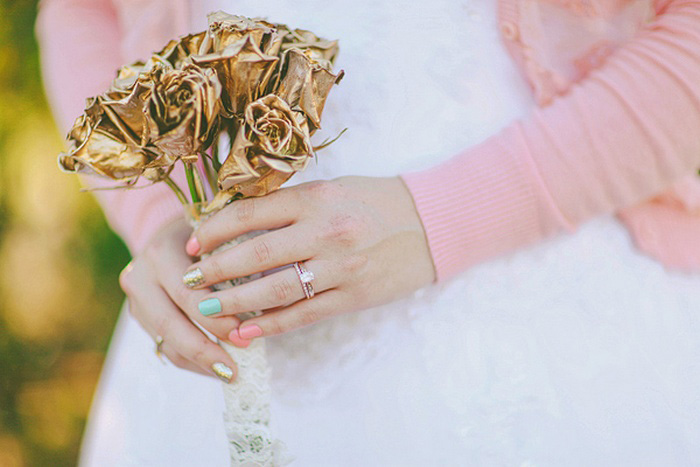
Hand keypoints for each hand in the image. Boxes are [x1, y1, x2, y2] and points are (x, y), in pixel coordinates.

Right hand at [118, 217, 242, 380]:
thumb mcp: (219, 237)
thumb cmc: (208, 235)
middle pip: (171, 324)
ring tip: (229, 374)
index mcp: (161, 253)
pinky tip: (215, 369)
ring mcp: (136, 299)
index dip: (216, 319)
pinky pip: (164, 346)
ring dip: (199, 362)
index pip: (187, 295)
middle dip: (205, 350)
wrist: (173, 233)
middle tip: (234, 370)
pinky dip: (191, 361)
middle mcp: (140, 276)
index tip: (245, 336)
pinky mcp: (139, 316)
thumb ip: (233, 263)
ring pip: (165, 341)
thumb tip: (269, 303)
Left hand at [183, 176, 434, 345]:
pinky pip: (305, 313)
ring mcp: (341, 267)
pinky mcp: (354, 296)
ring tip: (207, 309)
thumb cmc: (376, 200)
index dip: (214, 230)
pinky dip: (272, 325)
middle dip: (215, 270)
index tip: (193, 243)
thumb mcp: (332, 189)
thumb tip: (237, 223)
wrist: (432, 222)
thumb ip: (290, 205)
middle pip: (256, 255)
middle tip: (189, 280)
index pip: (250, 214)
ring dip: (236, 302)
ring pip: (276, 290)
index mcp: (316, 198)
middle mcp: (326, 231)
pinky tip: (246, 331)